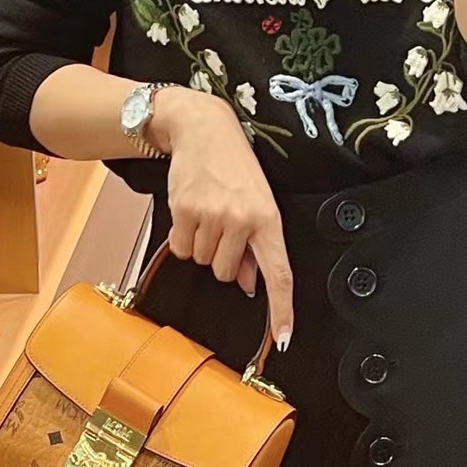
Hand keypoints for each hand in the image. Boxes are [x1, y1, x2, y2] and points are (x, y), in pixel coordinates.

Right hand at [154, 87, 294, 350]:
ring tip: (210, 212)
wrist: (202, 129)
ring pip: (205, 262)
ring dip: (205, 245)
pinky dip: (185, 239)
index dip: (282, 309)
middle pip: (229, 274)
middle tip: (226, 226)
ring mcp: (212, 216)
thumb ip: (256, 245)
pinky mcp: (185, 212)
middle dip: (225, 258)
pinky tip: (193, 212)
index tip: (283, 337)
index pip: (279, 273)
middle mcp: (242, 220)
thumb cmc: (235, 166)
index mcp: (269, 218)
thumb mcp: (258, 202)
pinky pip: (184, 250)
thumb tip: (251, 284)